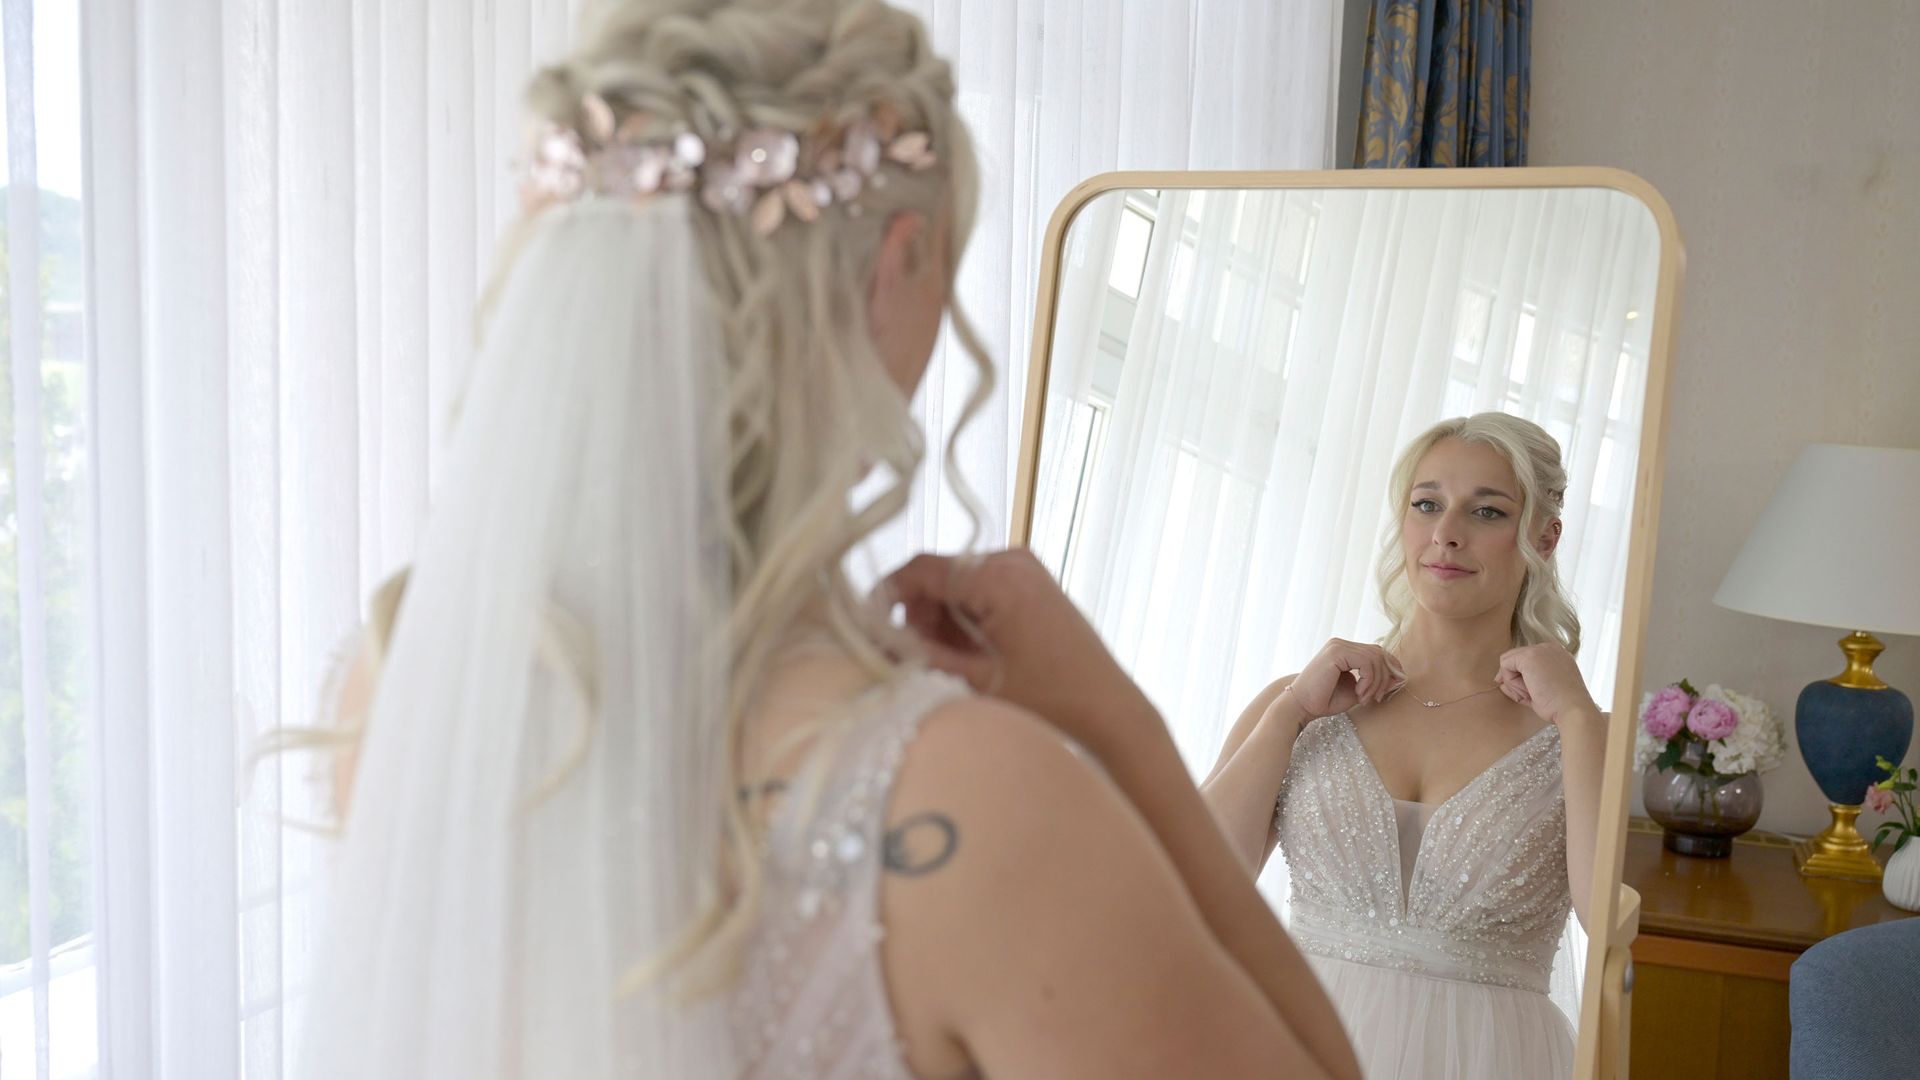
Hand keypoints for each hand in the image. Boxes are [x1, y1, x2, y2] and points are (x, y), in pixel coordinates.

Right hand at [882, 549, 1158, 753]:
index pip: (920, 569)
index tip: (866, 630)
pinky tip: (973, 658)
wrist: (1111, 715)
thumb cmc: (1050, 703)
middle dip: (919, 617)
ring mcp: (1027, 570)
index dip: (886, 597)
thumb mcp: (974, 681)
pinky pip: (981, 592)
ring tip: (951, 666)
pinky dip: (966, 621)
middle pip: (938, 576)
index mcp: (998, 575)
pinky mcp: (1034, 585)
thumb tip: (870, 638)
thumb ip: (918, 655)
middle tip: (916, 661)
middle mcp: (1013, 560)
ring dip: (942, 622)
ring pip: (957, 586)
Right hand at [1286, 639, 1404, 722]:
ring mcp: (1338, 645)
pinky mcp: (1336, 652)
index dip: (1390, 668)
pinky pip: (1366, 662)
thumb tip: (1400, 677)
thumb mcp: (1358, 691)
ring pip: (1375, 658)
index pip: (1377, 652)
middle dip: (1384, 678)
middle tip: (1376, 698)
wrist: (1301, 707)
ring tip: (1366, 699)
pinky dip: (1368, 680)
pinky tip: (1359, 693)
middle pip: (1379, 653)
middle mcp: (1341, 643)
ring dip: (1376, 682)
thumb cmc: (1326, 701)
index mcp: (1345, 650)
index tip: (1389, 689)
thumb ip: (1376, 682)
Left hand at [1495, 643, 1600, 727]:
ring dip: (1514, 683)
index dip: (1520, 677)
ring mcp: (1539, 650)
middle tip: (1529, 695)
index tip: (1527, 692)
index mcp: (1556, 654)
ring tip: (1533, 693)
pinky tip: (1529, 690)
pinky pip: (1505, 666)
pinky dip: (1511, 682)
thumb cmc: (1560, 705)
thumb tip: (1499, 680)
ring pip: (1509, 663)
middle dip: (1514, 680)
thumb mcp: (1543, 689)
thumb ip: (1524, 682)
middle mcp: (1548, 647)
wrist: (1572, 708)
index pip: (1526, 661)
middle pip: (1515, 660)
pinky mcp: (1529, 656)